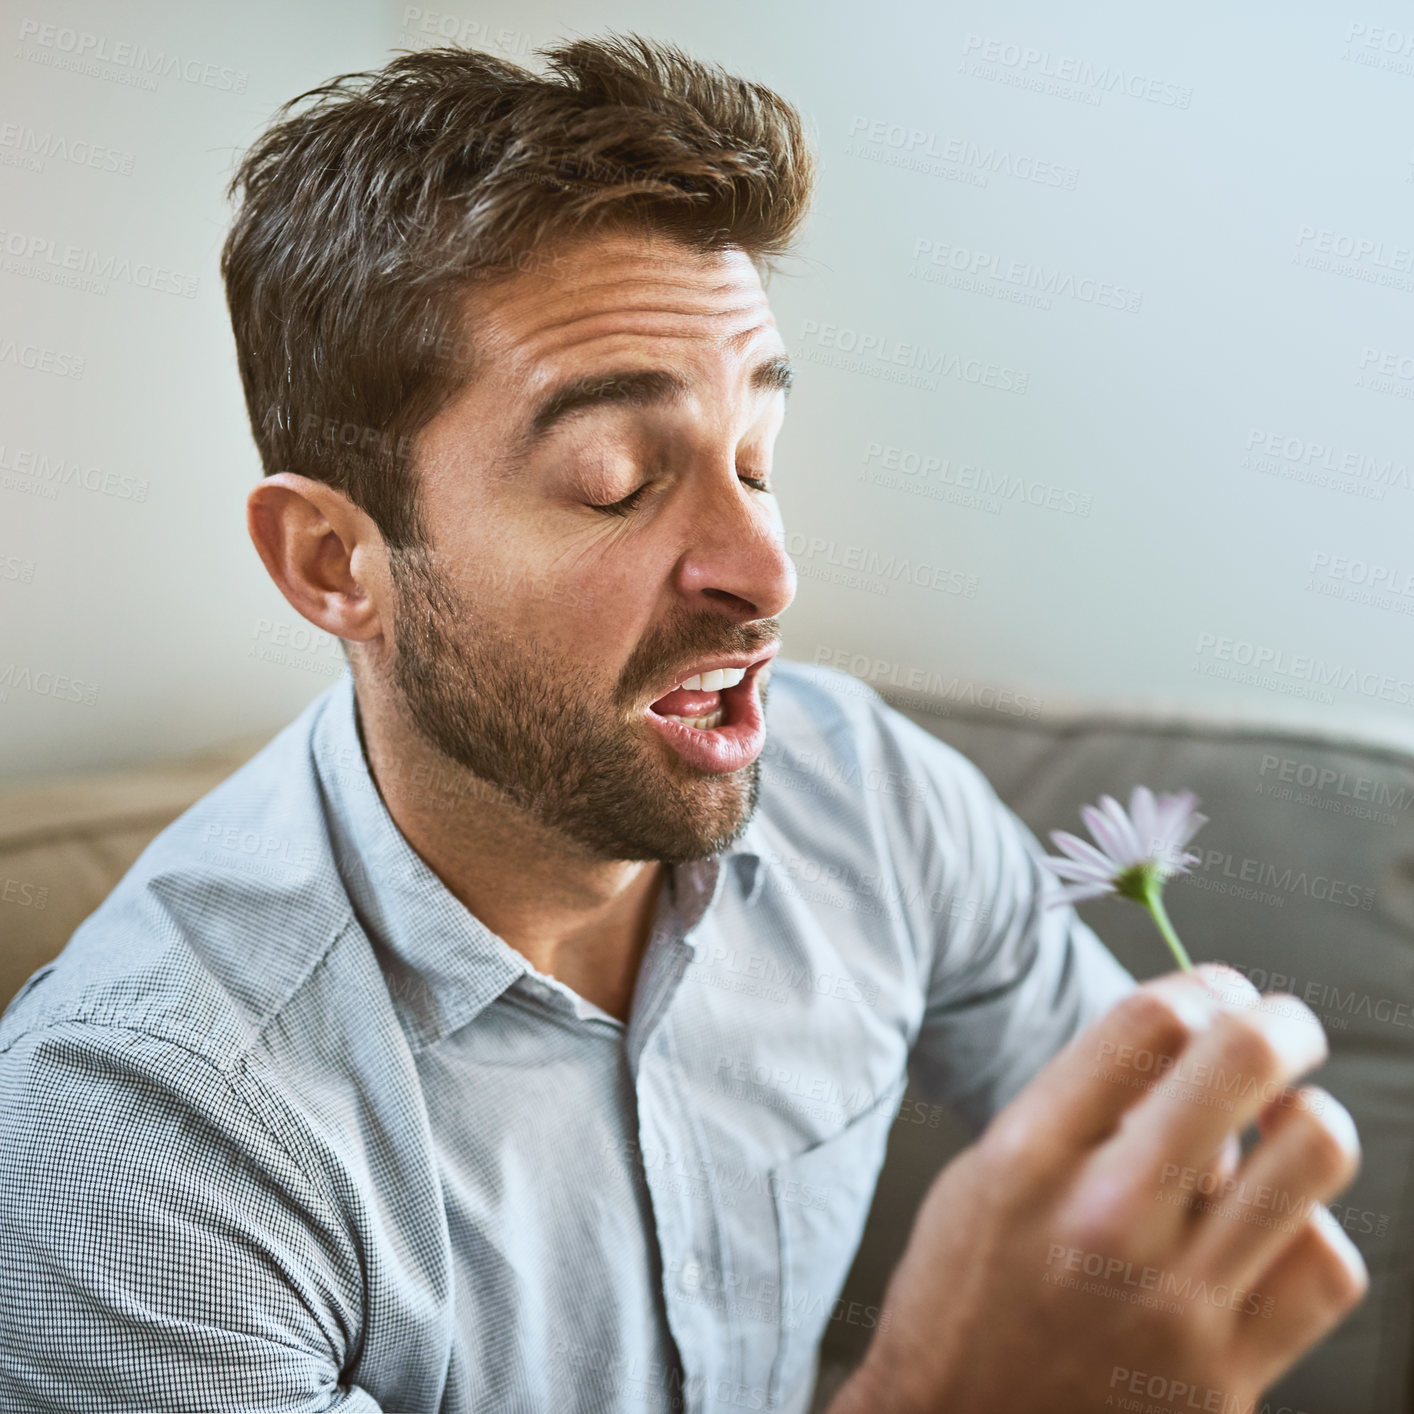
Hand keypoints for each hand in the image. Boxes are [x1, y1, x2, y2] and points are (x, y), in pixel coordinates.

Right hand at [828, 965, 1366, 1413]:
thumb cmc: (964, 1301)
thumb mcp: (984, 1177)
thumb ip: (1075, 1110)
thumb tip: (1182, 1049)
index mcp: (1029, 1157)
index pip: (1149, 1022)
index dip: (1203, 985)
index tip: (1216, 992)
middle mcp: (1106, 1219)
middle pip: (1241, 1061)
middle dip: (1281, 1022)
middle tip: (1280, 1026)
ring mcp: (1177, 1302)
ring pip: (1313, 1155)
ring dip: (1307, 1119)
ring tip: (1286, 1122)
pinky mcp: (1228, 1376)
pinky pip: (1327, 1265)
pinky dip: (1312, 1230)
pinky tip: (1273, 1227)